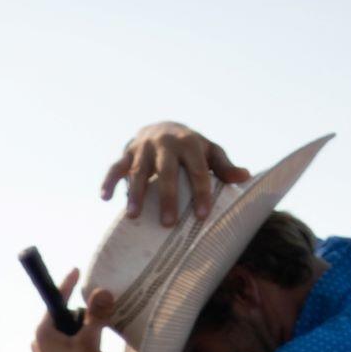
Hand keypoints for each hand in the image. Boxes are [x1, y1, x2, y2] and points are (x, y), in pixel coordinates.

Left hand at [32, 268, 113, 351]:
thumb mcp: (90, 343)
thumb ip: (97, 316)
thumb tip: (102, 292)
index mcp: (44, 332)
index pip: (57, 300)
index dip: (69, 285)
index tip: (76, 271)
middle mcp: (40, 343)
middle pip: (71, 323)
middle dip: (90, 331)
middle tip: (99, 341)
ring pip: (75, 341)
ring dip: (92, 349)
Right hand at [100, 122, 250, 225]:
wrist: (162, 127)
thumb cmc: (190, 148)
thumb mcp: (208, 152)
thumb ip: (223, 165)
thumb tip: (245, 176)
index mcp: (190, 143)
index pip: (197, 169)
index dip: (201, 192)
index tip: (202, 216)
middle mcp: (166, 142)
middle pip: (167, 171)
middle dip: (167, 196)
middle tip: (168, 224)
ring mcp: (143, 147)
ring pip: (138, 170)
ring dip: (135, 192)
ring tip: (133, 216)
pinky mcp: (126, 152)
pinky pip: (115, 167)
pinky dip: (108, 181)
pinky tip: (105, 198)